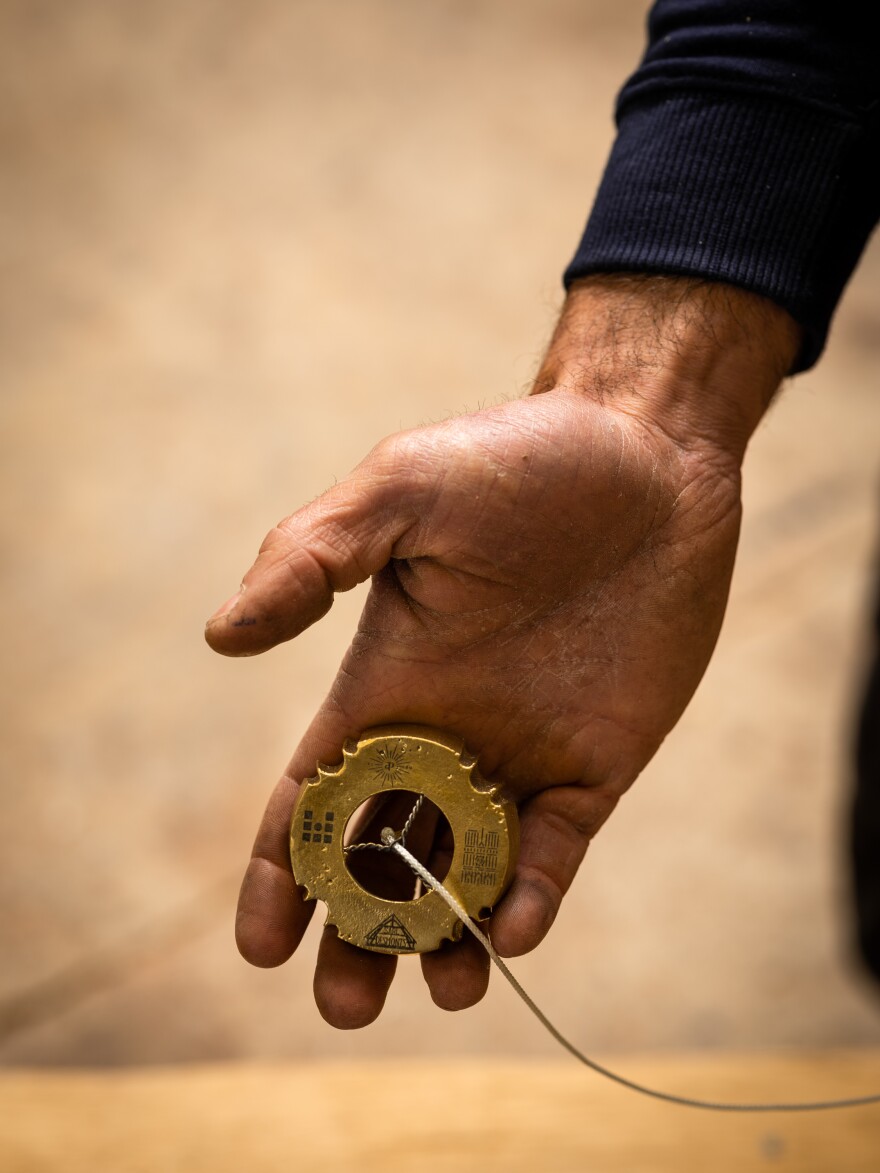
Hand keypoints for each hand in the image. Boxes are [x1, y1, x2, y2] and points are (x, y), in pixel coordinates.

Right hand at [205, 276, 800, 1026]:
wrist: (643, 454)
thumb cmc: (515, 461)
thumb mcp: (401, 490)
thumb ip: (312, 557)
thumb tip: (219, 636)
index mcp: (380, 687)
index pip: (313, 801)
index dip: (280, 874)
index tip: (261, 946)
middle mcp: (440, 734)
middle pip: (379, 861)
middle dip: (357, 935)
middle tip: (347, 1005)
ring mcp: (518, 756)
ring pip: (464, 877)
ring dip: (443, 940)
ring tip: (440, 989)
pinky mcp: (595, 765)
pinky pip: (553, 852)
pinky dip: (529, 899)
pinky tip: (511, 928)